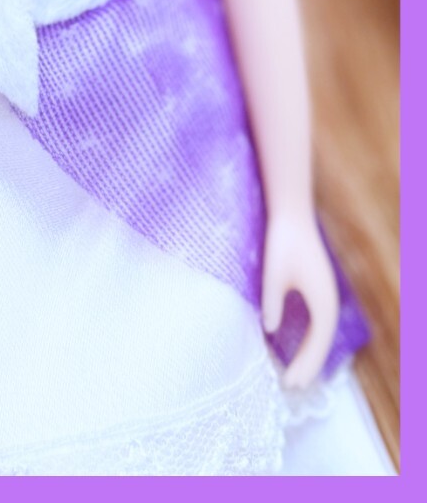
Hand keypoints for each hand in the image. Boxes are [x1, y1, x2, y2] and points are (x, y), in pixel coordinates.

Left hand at [261, 208, 338, 391]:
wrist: (292, 214)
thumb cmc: (283, 243)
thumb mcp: (273, 276)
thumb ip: (273, 304)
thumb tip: (270, 330)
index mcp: (323, 302)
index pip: (317, 343)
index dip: (305, 364)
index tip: (290, 382)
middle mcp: (329, 301)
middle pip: (322, 341)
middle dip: (309, 364)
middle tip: (292, 386)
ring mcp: (325, 293)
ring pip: (321, 332)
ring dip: (311, 352)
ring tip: (297, 372)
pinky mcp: (317, 286)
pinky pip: (317, 320)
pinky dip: (310, 336)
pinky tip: (299, 343)